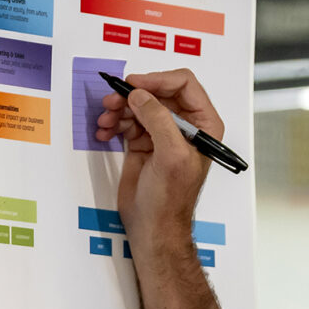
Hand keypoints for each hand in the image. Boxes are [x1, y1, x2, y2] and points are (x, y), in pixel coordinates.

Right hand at [95, 69, 218, 257]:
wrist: (153, 228)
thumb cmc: (171, 200)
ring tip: (106, 119)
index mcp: (203, 124)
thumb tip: (140, 95)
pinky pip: (127, 121)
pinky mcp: (143, 143)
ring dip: (119, 108)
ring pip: (139, 105)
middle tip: (113, 101)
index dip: (158, 80)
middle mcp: (185, 125)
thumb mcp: (171, 155)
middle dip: (133, 94)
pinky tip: (104, 131)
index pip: (184, 84)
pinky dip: (114, 122)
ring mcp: (162, 133)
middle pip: (157, 92)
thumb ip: (158, 119)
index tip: (135, 84)